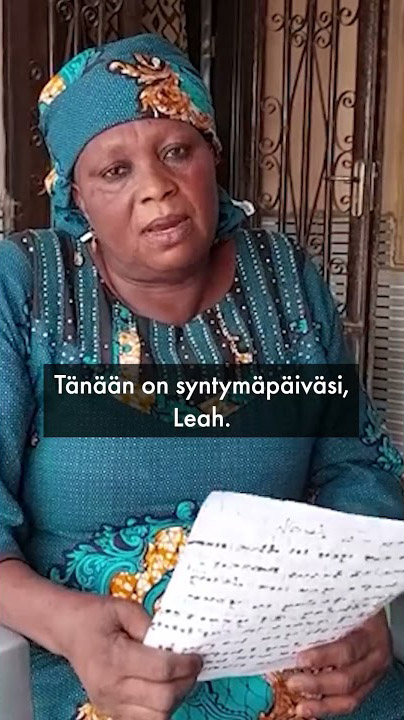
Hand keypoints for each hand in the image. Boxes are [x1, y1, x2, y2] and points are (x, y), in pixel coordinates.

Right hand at [64, 594, 201, 719]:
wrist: (67, 629)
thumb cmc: (95, 615)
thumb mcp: (123, 608)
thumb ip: (150, 624)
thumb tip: (175, 643)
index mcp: (115, 658)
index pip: (162, 671)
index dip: (186, 665)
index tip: (197, 657)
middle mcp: (111, 687)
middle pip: (162, 700)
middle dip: (185, 683)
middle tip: (193, 667)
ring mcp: (109, 703)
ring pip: (156, 718)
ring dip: (174, 700)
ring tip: (180, 679)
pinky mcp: (110, 711)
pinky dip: (159, 709)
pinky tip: (164, 690)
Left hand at [286, 612, 391, 717]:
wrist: (374, 610)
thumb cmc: (355, 603)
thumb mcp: (344, 600)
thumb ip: (322, 609)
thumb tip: (292, 612)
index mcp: (371, 630)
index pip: (348, 648)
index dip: (323, 656)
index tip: (299, 658)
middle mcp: (376, 654)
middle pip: (347, 677)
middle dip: (317, 683)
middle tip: (293, 681)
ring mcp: (374, 672)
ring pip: (350, 696)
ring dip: (322, 702)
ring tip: (300, 703)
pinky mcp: (369, 684)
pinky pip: (351, 702)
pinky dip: (329, 708)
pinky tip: (311, 707)